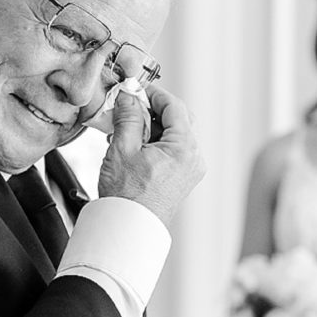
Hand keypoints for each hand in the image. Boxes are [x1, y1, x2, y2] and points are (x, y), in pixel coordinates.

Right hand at [98, 83, 204, 227]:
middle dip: (153, 110)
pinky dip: (155, 142)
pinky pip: (172, 150)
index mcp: (184, 148)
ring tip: (126, 130)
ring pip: (175, 134)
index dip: (154, 94)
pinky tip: (133, 145)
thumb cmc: (127, 196)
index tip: (136, 89)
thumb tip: (129, 96)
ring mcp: (190, 169)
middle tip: (130, 107)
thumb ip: (128, 116)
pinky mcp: (182, 178)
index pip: (175, 106)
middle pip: (178, 119)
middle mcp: (194, 158)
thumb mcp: (123, 148)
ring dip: (152, 127)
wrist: (129, 228)